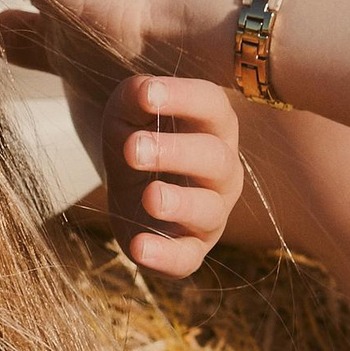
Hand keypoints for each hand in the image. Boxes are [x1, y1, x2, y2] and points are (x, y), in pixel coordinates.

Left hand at [100, 74, 242, 278]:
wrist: (127, 181)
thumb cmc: (138, 134)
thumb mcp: (128, 109)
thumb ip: (137, 95)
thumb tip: (145, 92)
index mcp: (214, 126)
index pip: (212, 105)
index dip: (183, 98)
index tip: (148, 94)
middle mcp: (223, 170)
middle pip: (215, 158)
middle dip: (175, 152)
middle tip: (133, 149)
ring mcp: (211, 212)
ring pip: (208, 210)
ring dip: (179, 204)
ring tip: (150, 197)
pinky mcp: (189, 248)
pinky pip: (187, 259)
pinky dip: (165, 257)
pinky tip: (140, 247)